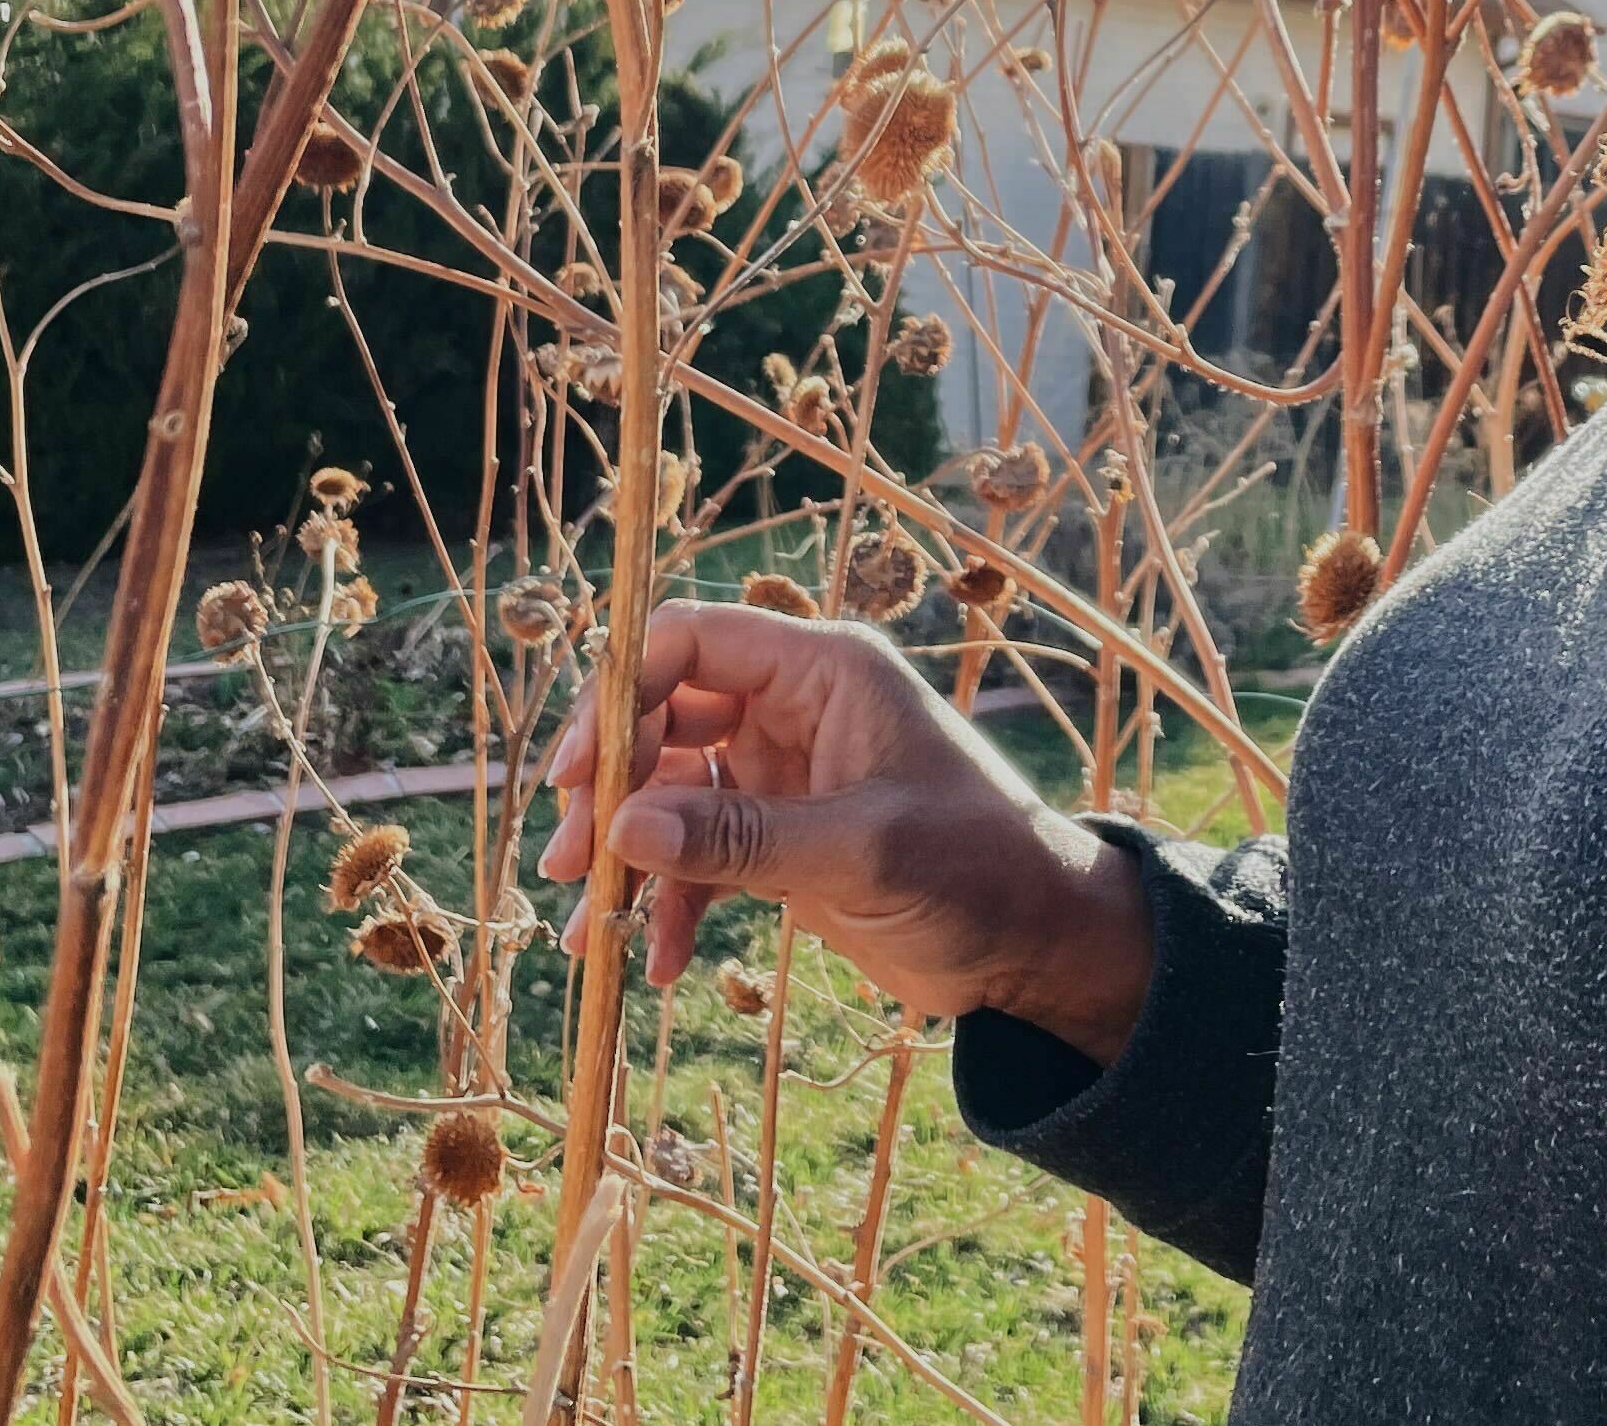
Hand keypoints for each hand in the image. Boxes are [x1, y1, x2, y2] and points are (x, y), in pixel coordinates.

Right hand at [539, 600, 1153, 1065]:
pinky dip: (671, 902)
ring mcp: (782, 775)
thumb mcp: (861, 853)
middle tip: (567, 860)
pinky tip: (659, 962)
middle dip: (608, 790)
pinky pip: (698, 854)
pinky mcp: (780, 839)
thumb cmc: (977, 870)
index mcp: (823, 671)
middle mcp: (793, 709)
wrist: (1038, 944)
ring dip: (626, 857)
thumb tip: (623, 827)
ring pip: (669, 794)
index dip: (619, 696)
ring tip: (591, 931)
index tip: (575, 775)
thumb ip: (742, 840)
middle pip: (662, 718)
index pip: (691, 644)